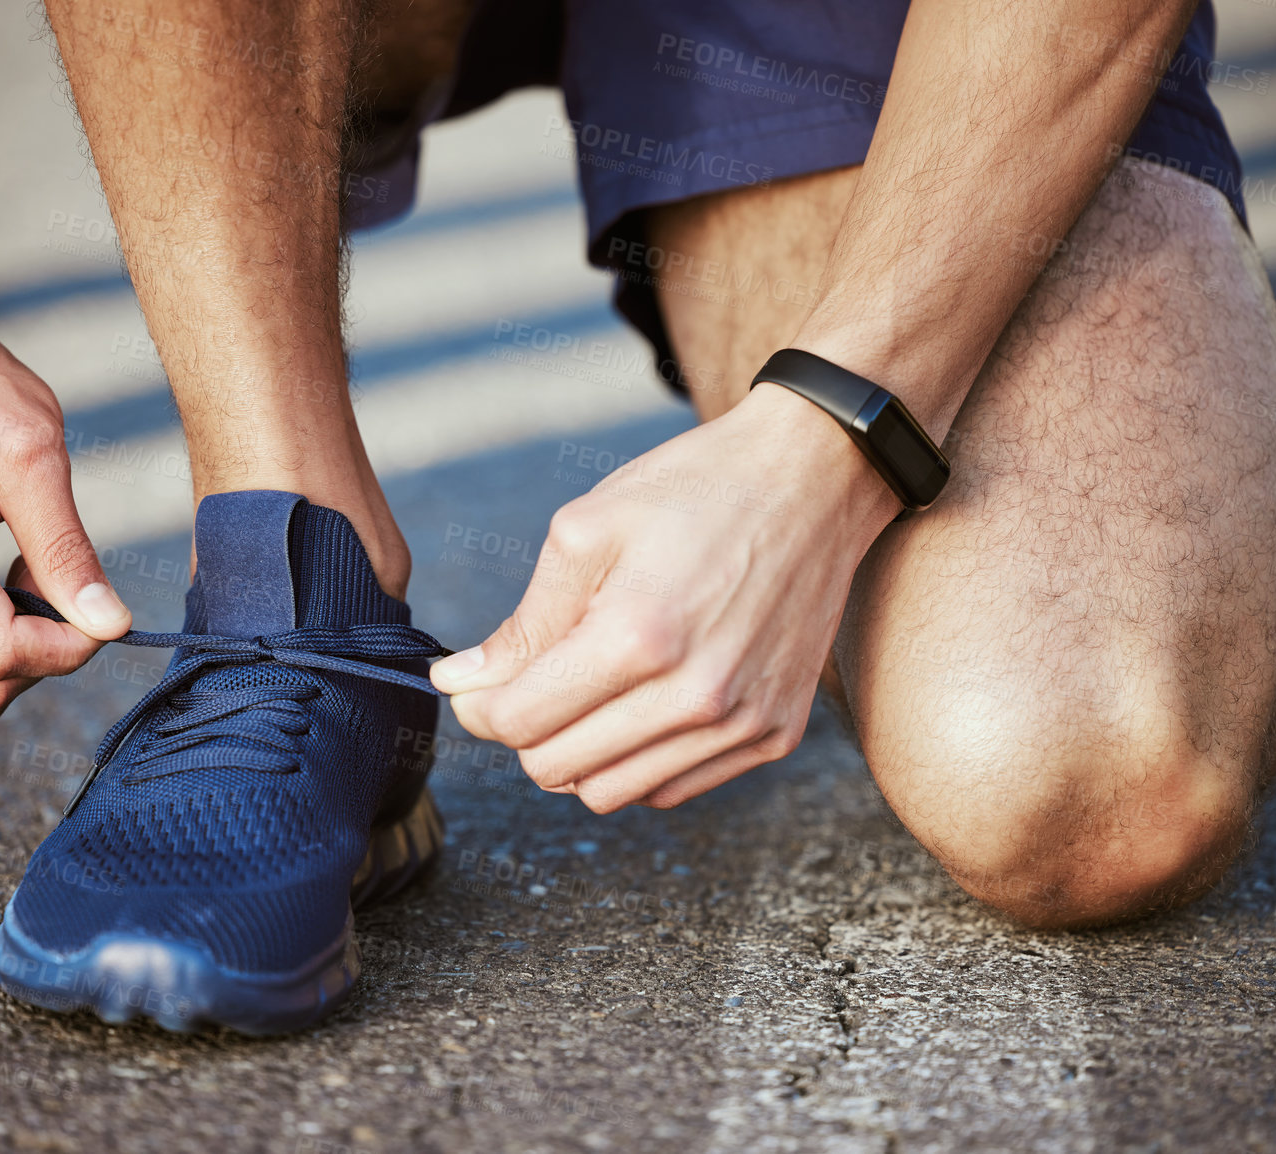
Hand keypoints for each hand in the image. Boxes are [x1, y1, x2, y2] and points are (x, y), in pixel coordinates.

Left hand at [431, 384, 900, 810]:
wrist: (815, 479)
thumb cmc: (696, 490)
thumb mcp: (587, 531)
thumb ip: (523, 623)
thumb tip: (460, 683)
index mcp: (638, 637)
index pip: (520, 724)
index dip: (481, 707)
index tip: (479, 681)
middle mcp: (696, 696)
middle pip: (557, 770)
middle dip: (526, 731)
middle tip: (533, 679)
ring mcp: (742, 723)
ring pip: (613, 793)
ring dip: (582, 751)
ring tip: (591, 688)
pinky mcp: (774, 735)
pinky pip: (673, 788)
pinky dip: (640, 758)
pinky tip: (644, 700)